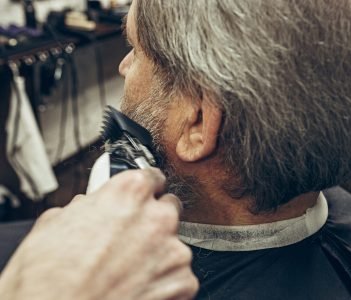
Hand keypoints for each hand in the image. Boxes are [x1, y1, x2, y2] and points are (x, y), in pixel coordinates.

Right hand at [0, 168, 198, 299]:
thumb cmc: (48, 279)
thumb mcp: (54, 224)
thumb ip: (85, 207)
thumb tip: (88, 206)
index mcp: (129, 192)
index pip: (152, 177)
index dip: (144, 190)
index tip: (142, 197)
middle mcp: (157, 217)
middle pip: (167, 209)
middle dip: (152, 221)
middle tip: (128, 239)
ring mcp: (173, 251)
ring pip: (172, 244)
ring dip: (156, 253)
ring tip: (126, 271)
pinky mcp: (182, 282)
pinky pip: (178, 275)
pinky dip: (163, 281)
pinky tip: (136, 288)